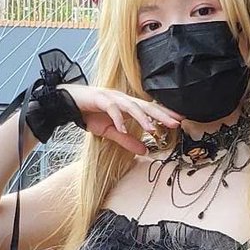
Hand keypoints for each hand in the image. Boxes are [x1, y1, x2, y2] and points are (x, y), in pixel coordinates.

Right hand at [62, 84, 180, 155]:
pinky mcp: (100, 99)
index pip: (150, 109)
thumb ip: (127, 140)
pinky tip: (123, 128)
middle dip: (162, 115)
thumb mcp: (111, 131)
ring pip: (132, 107)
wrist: (69, 102)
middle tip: (176, 123)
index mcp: (128, 105)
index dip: (165, 114)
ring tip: (153, 129)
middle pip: (146, 106)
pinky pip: (112, 110)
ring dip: (143, 118)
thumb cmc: (91, 114)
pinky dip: (118, 119)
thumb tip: (144, 151)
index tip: (180, 121)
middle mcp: (123, 99)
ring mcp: (112, 98)